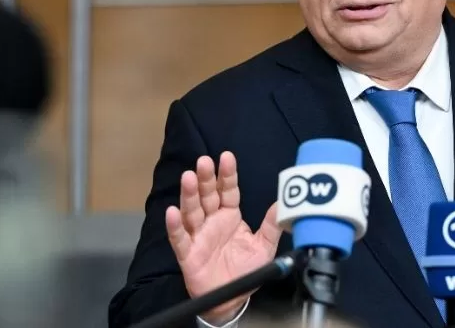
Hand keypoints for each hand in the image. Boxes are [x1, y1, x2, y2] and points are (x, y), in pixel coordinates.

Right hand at [166, 151, 282, 323]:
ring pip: (192, 211)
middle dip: (206, 178)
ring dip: (189, 195)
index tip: (227, 157)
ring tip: (188, 177)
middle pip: (207, 196)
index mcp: (230, 216)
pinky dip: (174, 226)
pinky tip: (171, 212)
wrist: (232, 298)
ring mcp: (198, 236)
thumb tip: (283, 204)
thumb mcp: (264, 247)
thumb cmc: (246, 270)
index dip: (227, 175)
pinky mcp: (188, 253)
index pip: (228, 191)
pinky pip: (179, 238)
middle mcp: (212, 222)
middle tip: (204, 161)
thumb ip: (272, 226)